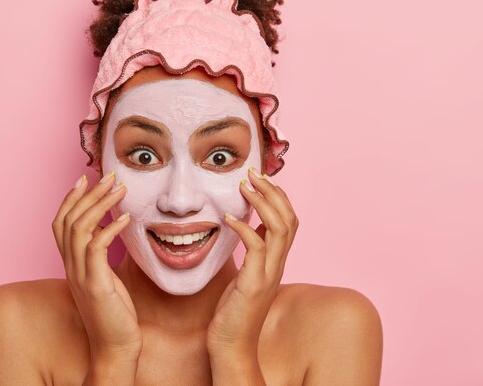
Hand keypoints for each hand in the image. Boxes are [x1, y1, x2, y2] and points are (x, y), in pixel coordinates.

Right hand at [52, 171, 141, 361]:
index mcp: (71, 264)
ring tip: (120, 188)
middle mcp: (70, 267)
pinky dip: (111, 228)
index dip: (70, 199)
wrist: (114, 347)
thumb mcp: (105, 277)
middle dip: (88, 194)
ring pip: (80, 228)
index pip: (61, 223)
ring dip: (100, 204)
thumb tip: (113, 229)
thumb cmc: (114, 312)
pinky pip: (97, 248)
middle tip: (108, 176)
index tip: (84, 179)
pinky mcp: (95, 284)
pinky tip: (126, 218)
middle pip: (69, 220)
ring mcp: (81, 275)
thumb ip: (102, 255)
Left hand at [207, 167, 298, 356]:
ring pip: (280, 229)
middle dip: (273, 191)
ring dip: (263, 203)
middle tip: (253, 172)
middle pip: (290, 219)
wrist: (231, 344)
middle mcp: (278, 265)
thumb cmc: (234, 309)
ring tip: (244, 185)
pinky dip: (244, 228)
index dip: (279, 196)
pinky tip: (228, 218)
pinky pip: (256, 248)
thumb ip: (251, 251)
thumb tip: (244, 226)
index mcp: (277, 261)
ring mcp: (269, 274)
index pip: (289, 220)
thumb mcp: (246, 273)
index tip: (261, 178)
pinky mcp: (254, 284)